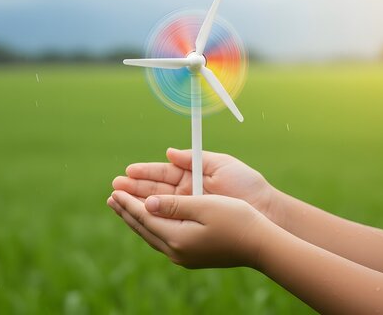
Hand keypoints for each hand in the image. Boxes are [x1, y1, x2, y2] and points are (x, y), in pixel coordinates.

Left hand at [107, 190, 269, 268]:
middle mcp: (177, 251)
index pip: (144, 216)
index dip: (128, 202)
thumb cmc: (237, 219)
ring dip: (137, 220)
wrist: (261, 245)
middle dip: (127, 211)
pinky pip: (162, 240)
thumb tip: (148, 204)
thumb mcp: (204, 206)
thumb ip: (174, 205)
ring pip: (151, 235)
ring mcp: (184, 257)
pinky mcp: (192, 257)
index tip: (114, 190)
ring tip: (124, 209)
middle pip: (144, 228)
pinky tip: (149, 222)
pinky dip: (151, 227)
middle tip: (111, 197)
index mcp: (177, 237)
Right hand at [112, 148, 279, 219]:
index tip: (128, 171)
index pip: (163, 174)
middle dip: (134, 189)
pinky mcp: (193, 229)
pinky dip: (151, 219)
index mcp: (193, 177)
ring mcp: (190, 212)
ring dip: (137, 204)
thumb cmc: (248, 186)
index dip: (144, 173)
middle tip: (115, 186)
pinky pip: (167, 224)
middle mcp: (188, 196)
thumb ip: (194, 159)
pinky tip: (136, 215)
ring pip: (157, 208)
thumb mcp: (221, 165)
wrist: (267, 211)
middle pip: (155, 191)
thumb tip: (170, 153)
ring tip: (117, 199)